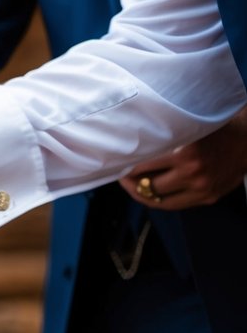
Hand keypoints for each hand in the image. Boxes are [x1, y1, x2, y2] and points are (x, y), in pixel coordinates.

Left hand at [119, 109, 246, 208]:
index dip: (127, 167)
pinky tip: (152, 193)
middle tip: (122, 177)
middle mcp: (193, 172)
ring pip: (159, 201)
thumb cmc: (214, 129)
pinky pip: (175, 205)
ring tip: (133, 187)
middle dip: (130, 183)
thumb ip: (165, 138)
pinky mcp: (209, 198)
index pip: (143, 166)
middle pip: (148, 187)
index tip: (118, 164)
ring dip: (142, 195)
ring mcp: (202, 188)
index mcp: (185, 151)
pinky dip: (160, 200)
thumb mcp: (188, 127)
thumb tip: (132, 149)